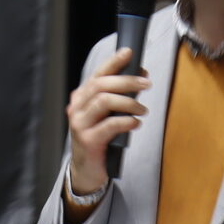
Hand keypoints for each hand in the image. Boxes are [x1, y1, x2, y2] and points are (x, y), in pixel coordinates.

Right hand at [64, 47, 150, 200]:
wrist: (86, 171)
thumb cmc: (100, 139)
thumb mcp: (106, 115)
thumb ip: (118, 98)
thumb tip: (140, 79)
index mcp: (81, 98)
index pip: (98, 74)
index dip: (113, 62)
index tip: (129, 53)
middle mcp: (76, 107)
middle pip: (101, 85)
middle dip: (127, 81)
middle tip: (146, 83)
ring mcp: (79, 124)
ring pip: (104, 101)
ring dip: (128, 102)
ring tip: (143, 109)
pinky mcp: (87, 140)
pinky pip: (109, 125)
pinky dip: (125, 121)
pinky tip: (135, 123)